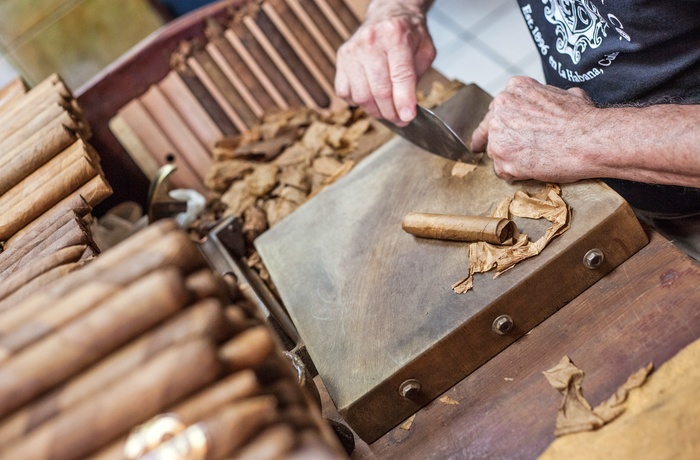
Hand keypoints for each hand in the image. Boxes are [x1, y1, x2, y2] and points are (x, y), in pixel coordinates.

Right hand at [335, 7, 434, 125]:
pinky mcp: (341, 59)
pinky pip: (344, 92)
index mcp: (396, 35)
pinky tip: (370, 97)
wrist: (388, 15)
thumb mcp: (424, 50)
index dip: (404, 101)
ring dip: (375, 111)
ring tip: (386, 111)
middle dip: (391, 112)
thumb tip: (407, 109)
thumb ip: (417, 78)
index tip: (408, 117)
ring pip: (361, 96)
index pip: (400, 75)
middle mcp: (371, 41)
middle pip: (379, 90)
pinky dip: (357, 102)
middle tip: (400, 120)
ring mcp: (352, 51)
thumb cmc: (408, 34)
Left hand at [471, 77, 598, 182]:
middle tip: (503, 149)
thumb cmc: (582, 119)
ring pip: (494, 151)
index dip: (500, 121)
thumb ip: (546, 97)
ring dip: (509, 158)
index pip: (497, 108)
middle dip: (500, 139)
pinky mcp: (503, 161)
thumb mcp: (565, 93)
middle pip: (490, 129)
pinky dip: (514, 174)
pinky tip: (531, 170)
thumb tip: (555, 101)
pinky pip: (502, 171)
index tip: (493, 129)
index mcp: (514, 89)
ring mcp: (499, 136)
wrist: (589, 141)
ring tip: (534, 159)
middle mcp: (500, 110)